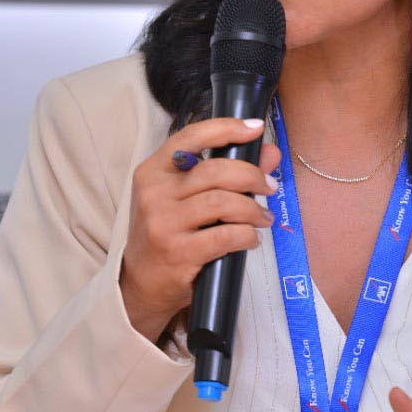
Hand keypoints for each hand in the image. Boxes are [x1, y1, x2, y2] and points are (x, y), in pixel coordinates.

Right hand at [119, 117, 281, 342]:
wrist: (141, 283)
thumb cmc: (167, 233)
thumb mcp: (185, 198)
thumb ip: (225, 172)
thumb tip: (270, 153)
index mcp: (152, 171)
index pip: (190, 137)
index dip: (226, 128)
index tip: (254, 129)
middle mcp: (154, 194)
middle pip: (215, 171)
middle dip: (252, 176)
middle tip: (269, 187)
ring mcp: (164, 224)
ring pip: (223, 203)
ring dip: (253, 210)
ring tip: (263, 218)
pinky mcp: (178, 253)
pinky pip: (226, 236)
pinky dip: (247, 235)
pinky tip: (250, 239)